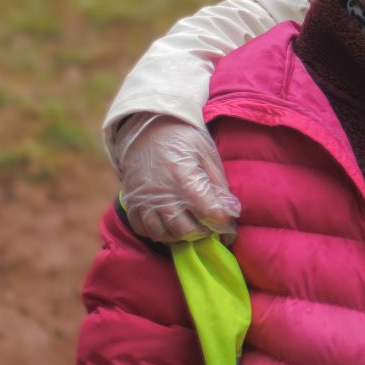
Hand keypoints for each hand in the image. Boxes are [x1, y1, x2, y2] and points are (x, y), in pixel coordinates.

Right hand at [118, 116, 240, 240]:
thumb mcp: (207, 155)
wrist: (147, 128)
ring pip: (162, 234)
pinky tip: (171, 226)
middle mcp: (161, 193)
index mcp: (183, 178)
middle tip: (212, 228)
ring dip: (181, 236)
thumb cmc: (183, 139)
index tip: (229, 225)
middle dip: (203, 233)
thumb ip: (219, 185)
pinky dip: (158, 233)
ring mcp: (143, 199)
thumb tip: (233, 211)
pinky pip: (142, 229)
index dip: (223, 223)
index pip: (208, 212)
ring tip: (193, 227)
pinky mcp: (131, 202)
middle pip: (185, 229)